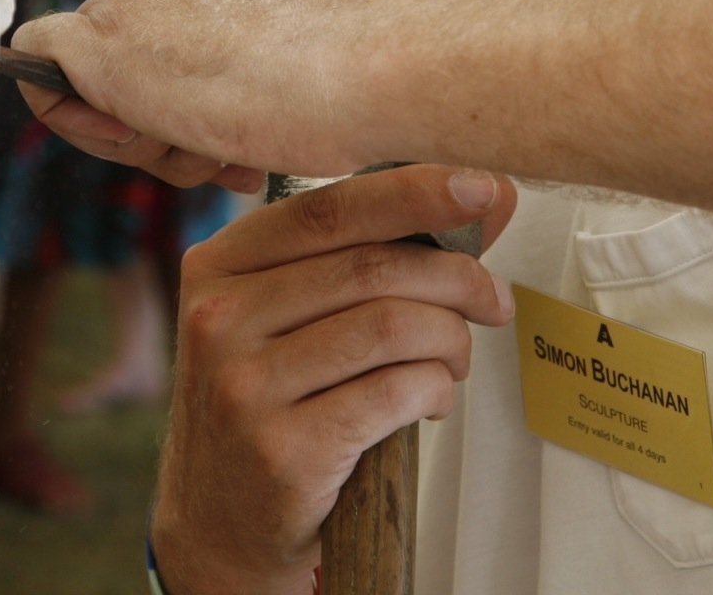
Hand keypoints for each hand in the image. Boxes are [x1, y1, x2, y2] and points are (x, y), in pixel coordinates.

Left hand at [9, 0, 400, 187]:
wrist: (368, 63)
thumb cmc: (353, 71)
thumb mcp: (283, 47)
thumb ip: (228, 55)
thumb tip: (195, 103)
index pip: (158, 26)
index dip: (183, 93)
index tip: (231, 137)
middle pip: (122, 55)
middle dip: (164, 124)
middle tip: (223, 161)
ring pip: (89, 79)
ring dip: (145, 141)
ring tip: (216, 155)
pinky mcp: (94, 38)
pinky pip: (43, 78)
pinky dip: (76, 121)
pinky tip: (140, 138)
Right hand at [149, 164, 516, 593]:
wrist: (219, 524)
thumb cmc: (270, 401)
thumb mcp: (288, 313)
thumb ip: (371, 251)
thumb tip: (487, 197)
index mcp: (219, 264)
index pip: (326, 208)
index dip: (412, 191)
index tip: (480, 188)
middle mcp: (219, 316)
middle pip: (371, 267)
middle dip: (457, 277)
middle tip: (493, 298)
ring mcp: (245, 385)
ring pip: (392, 327)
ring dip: (451, 338)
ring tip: (456, 356)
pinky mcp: (282, 450)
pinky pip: (395, 393)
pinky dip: (436, 389)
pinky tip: (433, 398)